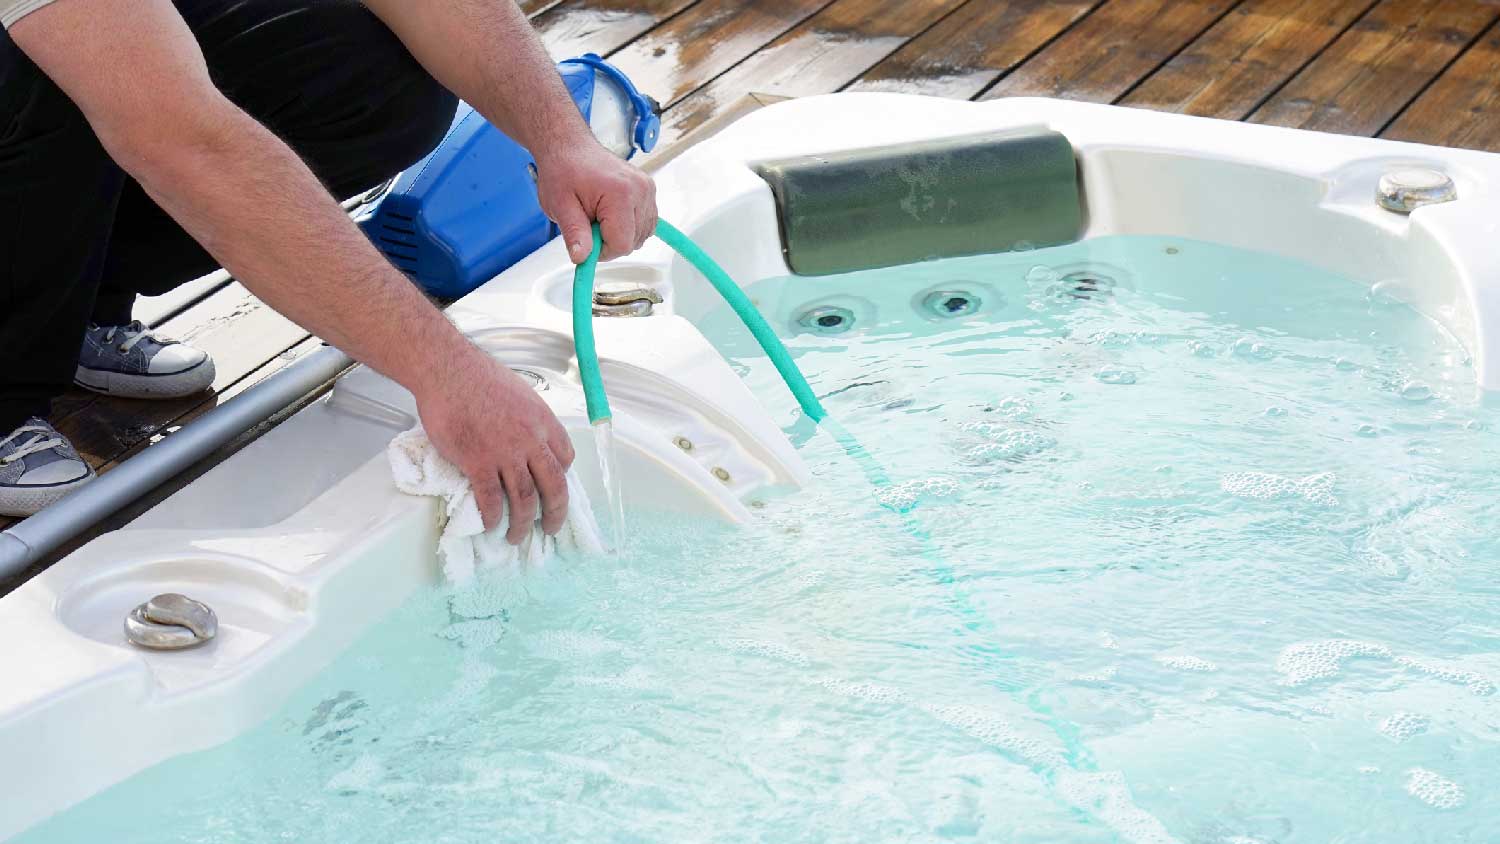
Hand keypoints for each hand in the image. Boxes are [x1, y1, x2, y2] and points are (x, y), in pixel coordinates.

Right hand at [415, 347, 576, 543]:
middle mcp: (531, 440)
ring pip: (524, 498)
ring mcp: (506, 453)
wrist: (447, 371)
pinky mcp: (478, 462)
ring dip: (522, 523)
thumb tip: (525, 433)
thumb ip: (527, 418)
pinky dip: (493, 517)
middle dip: (555, 513)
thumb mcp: (519, 393)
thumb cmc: (477, 376)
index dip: (562, 477)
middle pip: (554, 486)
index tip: (554, 488)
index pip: (566, 457)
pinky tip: (492, 525)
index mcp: (544, 421)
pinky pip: (491, 498)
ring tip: (516, 537)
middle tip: (550, 528)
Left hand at [535, 141, 656, 263]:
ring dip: (619, 233)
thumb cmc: (563, 170)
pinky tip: (611, 214)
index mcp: (620, 194)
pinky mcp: (648, 190)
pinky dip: (629, 226)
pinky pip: (645, 223)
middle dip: (610, 240)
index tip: (587, 239)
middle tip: (590, 221)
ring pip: (641, 235)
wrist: (569, 146)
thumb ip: (574, 234)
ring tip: (599, 214)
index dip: (602, 250)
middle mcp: (640, 190)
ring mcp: (647, 189)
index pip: (622, 244)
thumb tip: (582, 258)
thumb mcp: (560, 205)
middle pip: (633, 241)